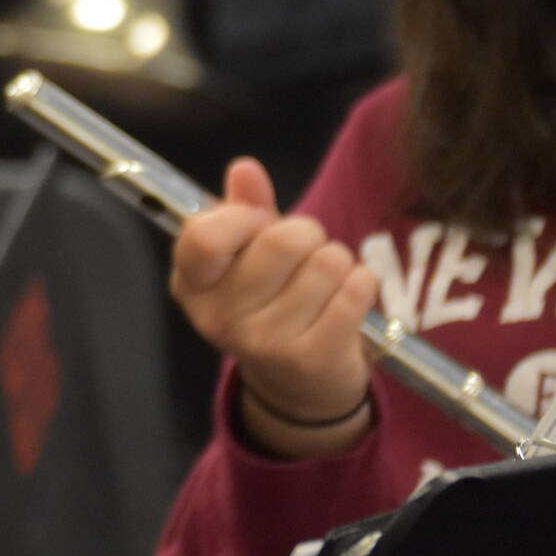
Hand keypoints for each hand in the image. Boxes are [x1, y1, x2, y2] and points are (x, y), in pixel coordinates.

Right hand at [170, 159, 378, 458]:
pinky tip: (348, 299)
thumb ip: (243, 209)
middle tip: (303, 255)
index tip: (256, 226)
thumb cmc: (269, 303)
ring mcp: (263, 342)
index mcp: (192, 284)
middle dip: (307, 234)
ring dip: (338, 261)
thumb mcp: (245, 257)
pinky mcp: (311, 358)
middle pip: (281, 240)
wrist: (298, 387)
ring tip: (325, 282)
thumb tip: (245, 167)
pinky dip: (362, 283)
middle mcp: (218, 317)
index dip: (243, 217)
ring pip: (328, 261)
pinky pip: (357, 289)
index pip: (205, 235)